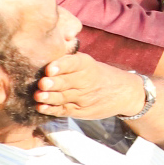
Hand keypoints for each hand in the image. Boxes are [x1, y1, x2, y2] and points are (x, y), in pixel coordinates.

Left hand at [34, 54, 150, 120]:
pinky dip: (52, 110)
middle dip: (54, 83)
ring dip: (50, 97)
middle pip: (67, 82)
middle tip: (42, 83)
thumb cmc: (98, 75)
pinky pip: (64, 110)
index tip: (50, 69)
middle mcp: (85, 81)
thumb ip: (68, 61)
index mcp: (86, 65)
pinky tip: (41, 108)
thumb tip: (42, 53)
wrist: (124, 92)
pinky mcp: (80, 110)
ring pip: (64, 97)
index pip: (73, 63)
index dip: (61, 66)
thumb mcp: (89, 64)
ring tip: (38, 96)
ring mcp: (83, 97)